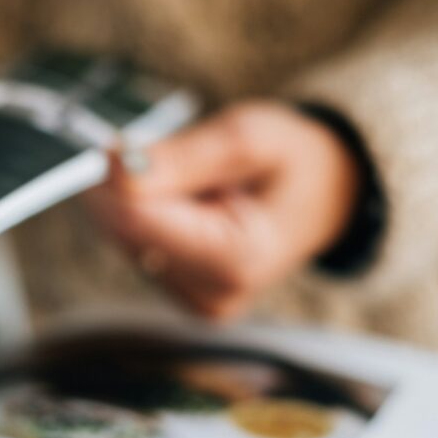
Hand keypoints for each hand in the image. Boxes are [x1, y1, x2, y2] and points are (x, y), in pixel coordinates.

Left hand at [86, 100, 360, 320]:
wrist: (324, 195)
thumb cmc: (291, 161)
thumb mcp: (248, 138)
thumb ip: (182, 157)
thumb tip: (115, 166)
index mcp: (237, 259)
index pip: (137, 221)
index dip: (115, 179)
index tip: (114, 144)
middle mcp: (213, 294)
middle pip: (124, 232)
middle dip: (123, 187)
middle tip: (148, 151)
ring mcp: (195, 300)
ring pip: (122, 238)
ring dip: (136, 199)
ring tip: (185, 178)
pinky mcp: (180, 294)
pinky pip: (135, 246)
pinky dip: (146, 214)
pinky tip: (181, 202)